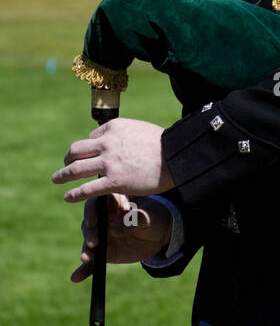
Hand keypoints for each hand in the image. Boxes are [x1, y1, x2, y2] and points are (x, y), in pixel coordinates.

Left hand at [52, 118, 171, 204]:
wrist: (176, 157)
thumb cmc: (164, 144)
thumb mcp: (140, 129)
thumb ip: (123, 135)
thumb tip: (114, 143)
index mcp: (113, 128)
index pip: (91, 138)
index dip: (89, 148)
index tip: (90, 156)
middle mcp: (107, 143)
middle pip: (76, 150)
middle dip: (68, 158)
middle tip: (66, 164)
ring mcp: (109, 163)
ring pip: (75, 168)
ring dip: (62, 174)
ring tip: (56, 179)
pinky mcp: (113, 181)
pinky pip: (86, 189)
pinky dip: (73, 194)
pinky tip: (67, 197)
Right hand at [72, 193, 170, 282]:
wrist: (160, 234)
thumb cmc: (154, 216)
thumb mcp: (150, 215)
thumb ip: (135, 218)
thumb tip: (115, 229)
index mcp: (112, 203)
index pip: (96, 203)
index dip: (91, 212)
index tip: (93, 222)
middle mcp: (102, 219)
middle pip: (89, 223)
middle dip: (89, 233)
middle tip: (94, 242)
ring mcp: (102, 236)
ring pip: (89, 242)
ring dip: (86, 251)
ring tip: (86, 259)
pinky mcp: (104, 252)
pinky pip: (92, 261)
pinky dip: (84, 269)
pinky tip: (76, 277)